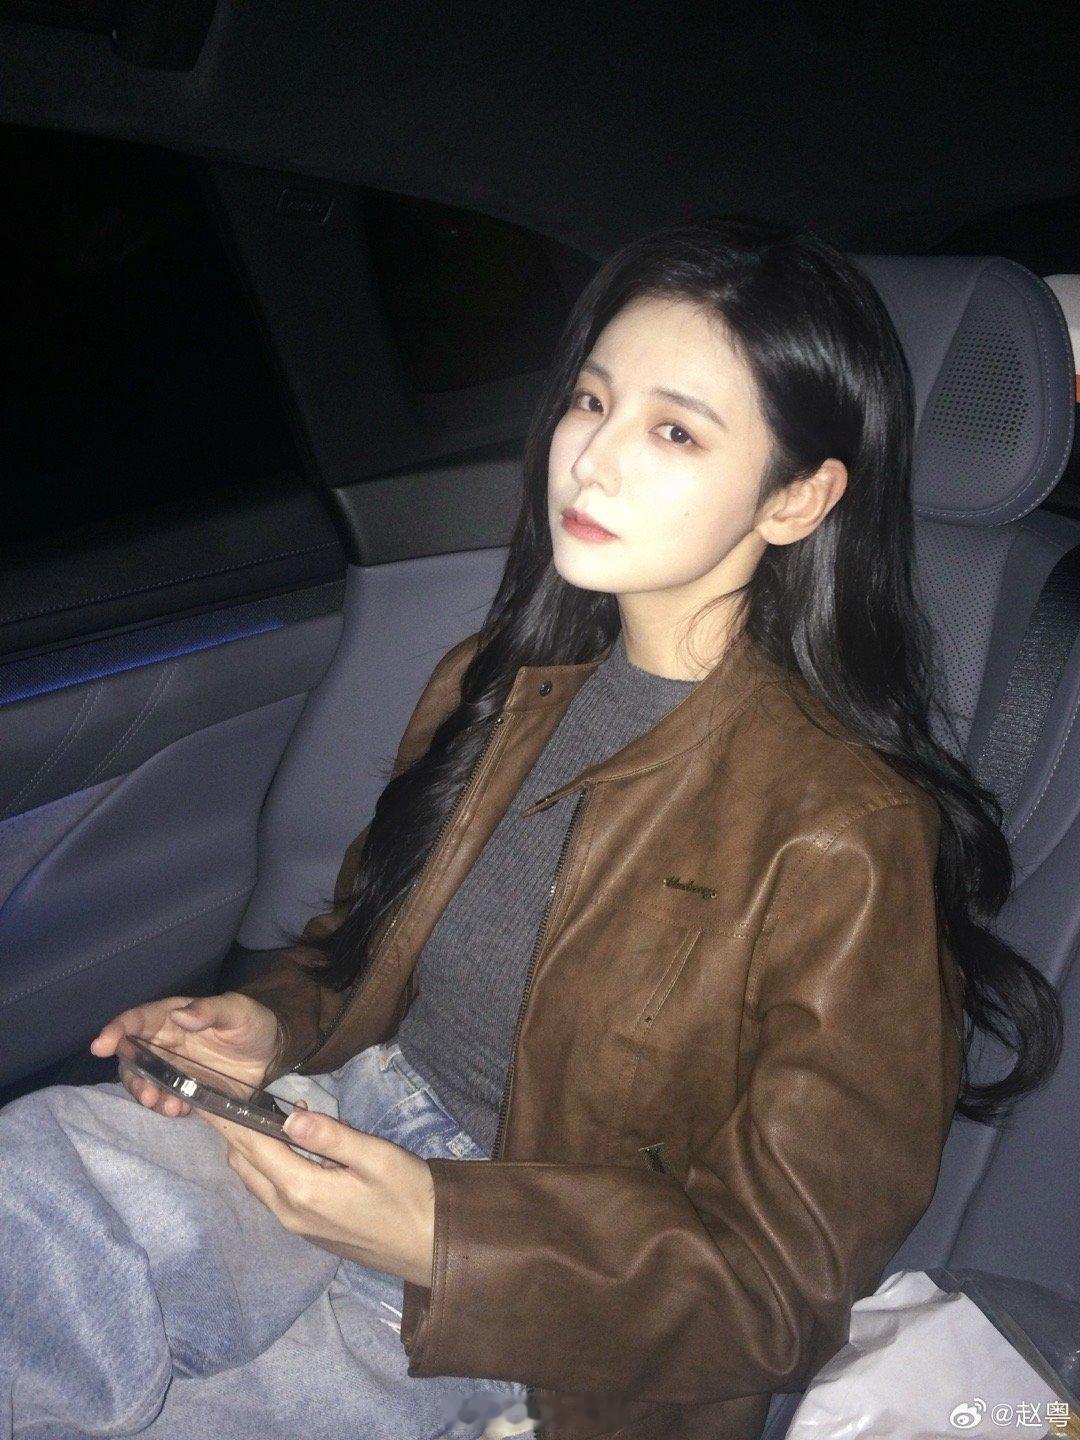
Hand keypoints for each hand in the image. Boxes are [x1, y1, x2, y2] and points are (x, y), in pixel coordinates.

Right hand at [90, 991, 281, 1118]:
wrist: (273, 1053)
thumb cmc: (253, 1023)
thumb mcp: (238, 1012)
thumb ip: (210, 1010)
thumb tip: (179, 1014)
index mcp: (173, 1017)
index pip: (138, 1020)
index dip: (117, 1029)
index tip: (101, 1044)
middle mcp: (165, 1042)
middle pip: (131, 1057)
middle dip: (132, 1076)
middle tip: (147, 1093)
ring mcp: (172, 1068)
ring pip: (143, 1081)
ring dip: (146, 1094)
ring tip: (164, 1105)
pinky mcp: (184, 1089)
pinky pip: (164, 1099)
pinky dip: (164, 1106)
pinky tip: (179, 1110)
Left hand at [196, 1102, 436, 1288]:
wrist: (431, 1247)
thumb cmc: (409, 1196)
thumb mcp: (376, 1157)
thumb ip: (330, 1135)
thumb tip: (288, 1114)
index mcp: (302, 1190)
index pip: (251, 1146)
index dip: (226, 1118)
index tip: (204, 1093)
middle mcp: (289, 1212)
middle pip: (245, 1164)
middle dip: (235, 1130)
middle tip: (242, 1093)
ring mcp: (297, 1225)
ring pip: (256, 1180)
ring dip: (255, 1147)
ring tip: (274, 1112)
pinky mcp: (309, 1230)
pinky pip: (273, 1192)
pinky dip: (271, 1164)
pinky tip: (297, 1144)